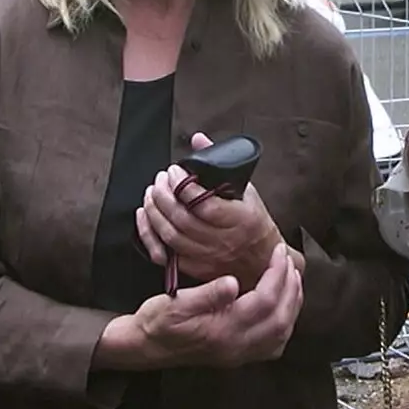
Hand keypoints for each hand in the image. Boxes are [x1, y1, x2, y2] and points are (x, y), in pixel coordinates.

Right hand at [101, 243, 303, 368]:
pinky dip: (285, 322)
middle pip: (280, 319)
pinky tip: (283, 305)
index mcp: (222, 331)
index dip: (276, 274)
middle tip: (289, 261)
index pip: (264, 301)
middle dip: (290, 287)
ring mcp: (239, 355)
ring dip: (292, 305)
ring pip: (282, 334)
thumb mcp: (174, 302)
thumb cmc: (157, 322)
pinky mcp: (239, 356)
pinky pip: (274, 344)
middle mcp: (236, 347)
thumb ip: (206, 294)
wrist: (145, 347)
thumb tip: (232, 282)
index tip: (279, 252)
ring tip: (292, 278)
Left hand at [137, 132, 284, 287]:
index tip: (175, 171)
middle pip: (183, 219)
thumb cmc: (254, 223)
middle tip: (159, 180)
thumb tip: (199, 140)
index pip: (204, 204)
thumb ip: (220, 164)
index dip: (183, 185)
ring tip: (152, 194)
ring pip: (170, 236)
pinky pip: (165, 255)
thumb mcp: (246, 189)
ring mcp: (207, 257)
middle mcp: (223, 241)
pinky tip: (145, 217)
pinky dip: (149, 235)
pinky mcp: (195, 269)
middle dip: (164, 195)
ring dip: (155, 212)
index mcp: (240, 219)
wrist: (262, 259)